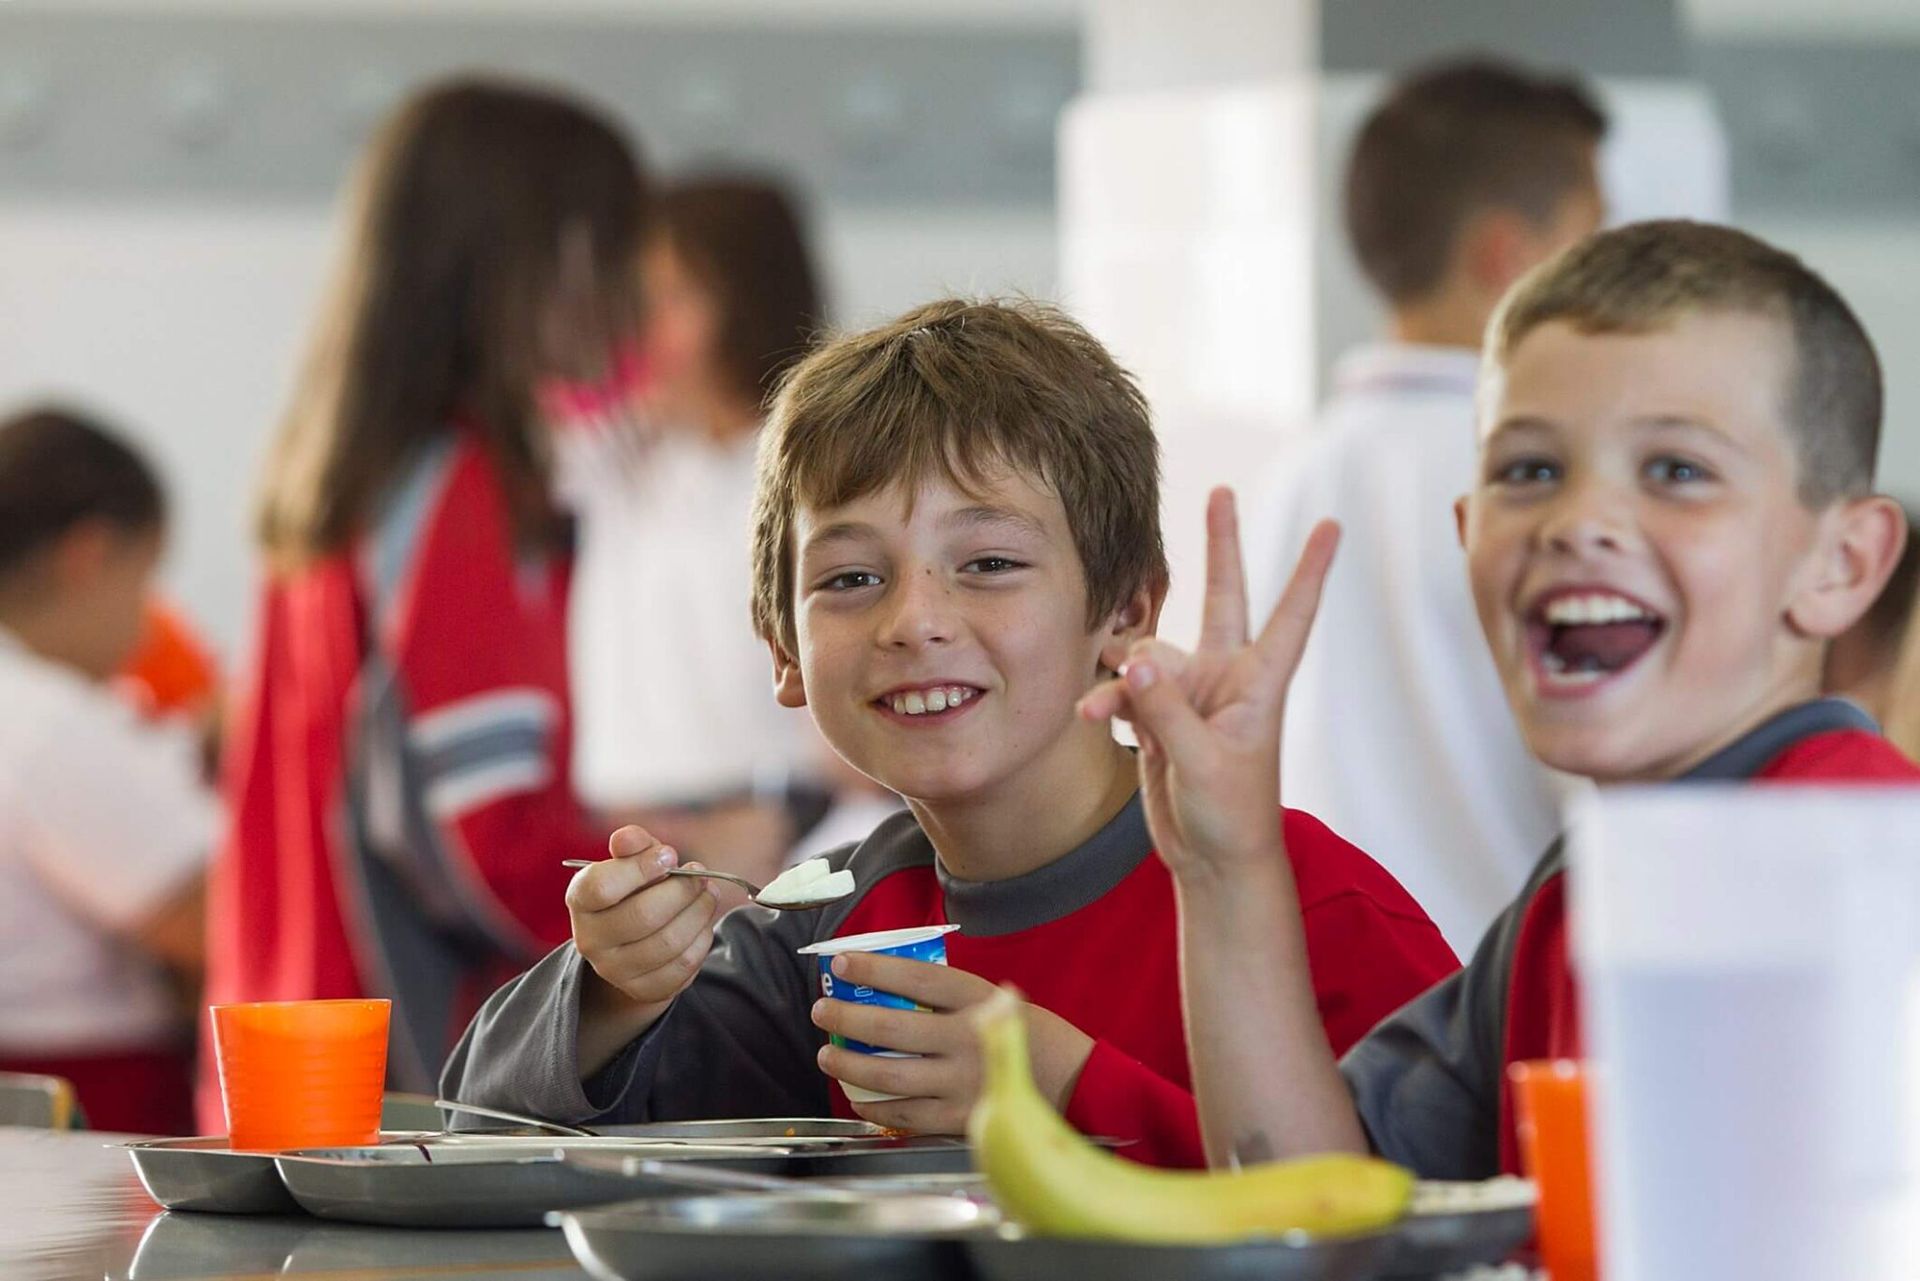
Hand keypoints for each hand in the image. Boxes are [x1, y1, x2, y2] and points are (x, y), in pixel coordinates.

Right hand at [567, 825, 719, 1018]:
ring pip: (668, 943)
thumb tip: (628, 838)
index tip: (669, 855)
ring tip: (708, 894)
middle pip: (643, 916)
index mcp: (580, 900)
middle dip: (682, 891)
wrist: (630, 942)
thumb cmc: (632, 890)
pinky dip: (701, 939)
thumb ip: (633, 844)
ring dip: (699, 913)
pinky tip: (702, 923)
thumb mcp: (631, 861)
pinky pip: (683, 965)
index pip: (602, 886)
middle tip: (700, 876)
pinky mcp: (644, 989)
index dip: (641, 868)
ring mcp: (615, 970)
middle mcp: (590, 940)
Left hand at [810, 953, 1094, 1133]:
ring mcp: (964, 1082)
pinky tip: (856, 1098)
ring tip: (827, 1056)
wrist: (1078, 1085)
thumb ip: (950, 997)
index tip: (840, 961)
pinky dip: (874, 1108)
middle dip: (846, 1018)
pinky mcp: (962, 1119)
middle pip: (892, 1027)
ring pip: (890, 1075)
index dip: (874, 968)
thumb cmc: (1032, 1036)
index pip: (916, 978)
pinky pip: (905, 1116)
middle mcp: (969, 1039)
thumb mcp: (999, 999)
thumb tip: (888, 986)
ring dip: (848, 1065)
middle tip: (821, 1010)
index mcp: (979, 1000)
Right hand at [1078, 490, 1337, 883]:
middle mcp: (1227, 679)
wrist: (1213, 862)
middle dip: (1221, 547)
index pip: (1290, 615)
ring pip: (1148, 657)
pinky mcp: (1162, 718)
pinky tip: (1094, 719)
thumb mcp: (1203, 762)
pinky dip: (1108, 701)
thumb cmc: (1231, 816)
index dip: (1309, 570)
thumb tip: (1135, 655)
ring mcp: (1192, 696)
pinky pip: (1125, 691)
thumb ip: (1166, 708)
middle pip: (1224, 597)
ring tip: (1101, 706)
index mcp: (1259, 684)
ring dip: (1121, 675)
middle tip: (1221, 492)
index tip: (1332, 527)